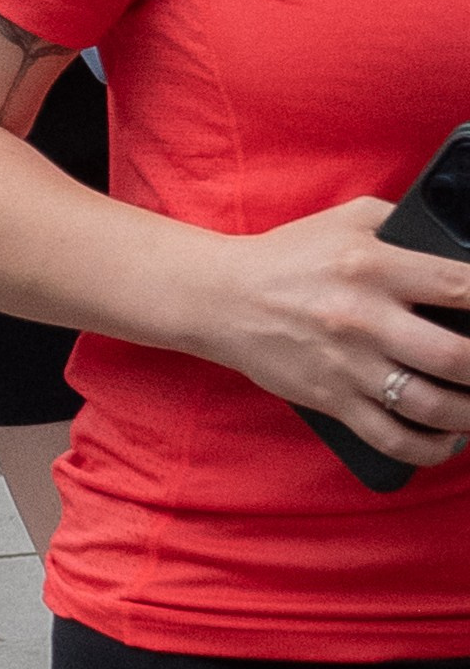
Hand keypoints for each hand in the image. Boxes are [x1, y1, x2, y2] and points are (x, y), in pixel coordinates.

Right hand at [204, 200, 469, 467]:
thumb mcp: (351, 219)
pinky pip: (390, 438)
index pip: (459, 287)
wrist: (223, 298)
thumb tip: (460, 242)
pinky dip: (428, 448)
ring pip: (429, 405)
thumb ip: (405, 227)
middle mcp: (364, 318)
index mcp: (374, 265)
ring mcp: (347, 365)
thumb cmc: (292, 256)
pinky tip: (448, 441)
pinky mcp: (331, 400)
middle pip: (455, 356)